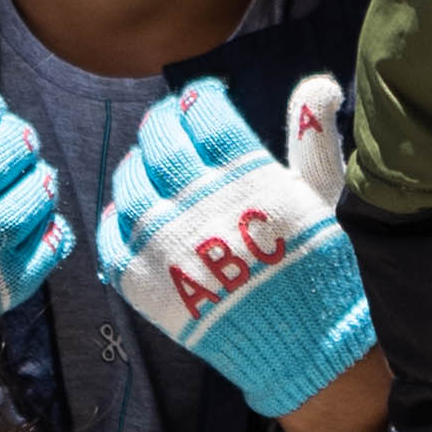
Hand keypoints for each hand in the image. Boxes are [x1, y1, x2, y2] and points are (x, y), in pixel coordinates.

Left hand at [107, 75, 374, 418]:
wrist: (301, 347)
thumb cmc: (315, 267)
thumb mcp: (321, 196)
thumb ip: (311, 138)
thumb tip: (319, 83)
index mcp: (247, 181)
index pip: (204, 117)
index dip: (197, 100)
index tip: (200, 99)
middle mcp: (200, 209)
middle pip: (161, 144)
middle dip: (163, 123)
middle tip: (169, 123)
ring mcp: (165, 248)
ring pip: (129, 186)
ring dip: (136, 166)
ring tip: (151, 166)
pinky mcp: (144, 285)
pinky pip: (111, 238)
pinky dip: (115, 218)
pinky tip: (131, 212)